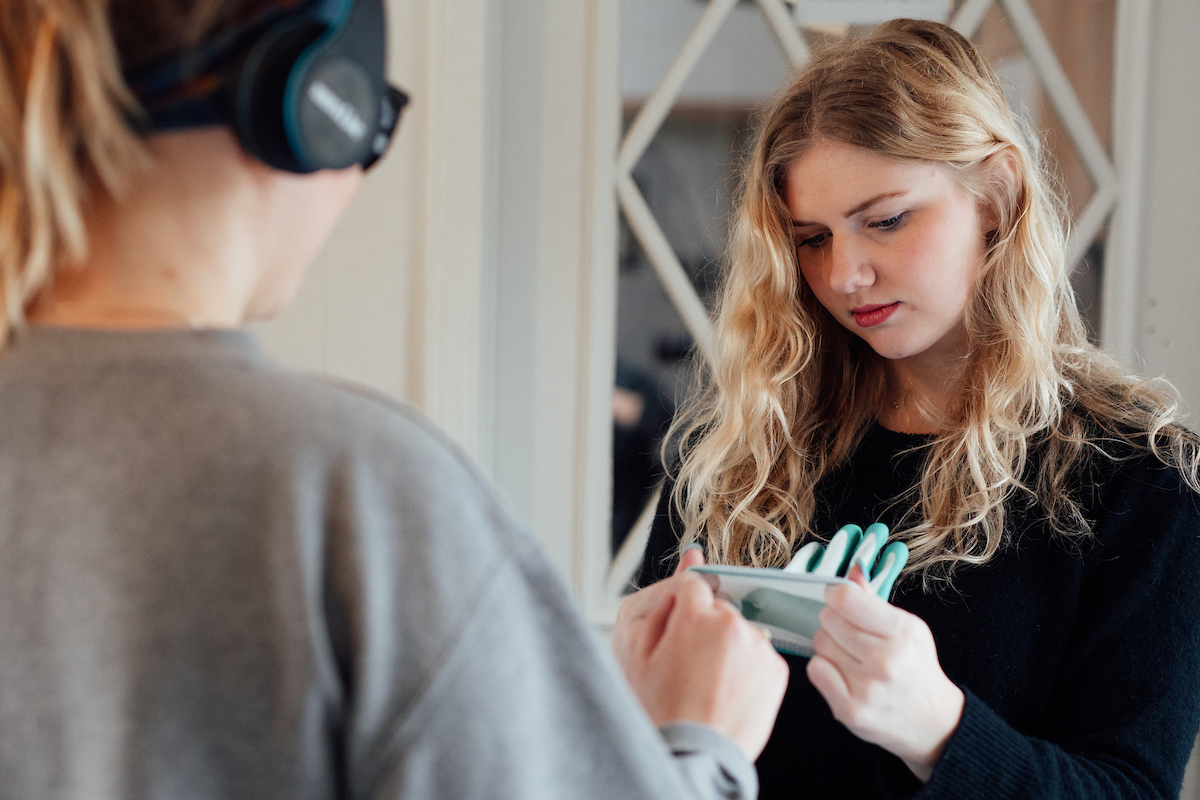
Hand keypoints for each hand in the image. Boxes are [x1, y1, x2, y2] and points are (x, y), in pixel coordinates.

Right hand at [613, 547, 788, 760]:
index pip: (694, 586)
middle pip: (719, 608)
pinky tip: (729, 688)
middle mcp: (732, 623)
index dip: (682, 611)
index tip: (679, 635)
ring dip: (729, 646)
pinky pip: (759, 653)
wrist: (696, 754)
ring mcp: (758, 646)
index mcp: (695, 614)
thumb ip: (664, 596)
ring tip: (710, 681)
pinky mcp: (776, 669)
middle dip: (706, 627)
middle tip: (689, 665)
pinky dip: (747, 666)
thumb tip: (693, 556)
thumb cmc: (661, 707)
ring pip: (741, 630)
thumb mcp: (639, 649)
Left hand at [806, 564, 963, 781]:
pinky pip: (815, 670)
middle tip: (850, 634)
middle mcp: (884, 660)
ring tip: (850, 655)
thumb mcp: (907, 628)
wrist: (931, 721)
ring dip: (829, 645)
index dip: (835, 595)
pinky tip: (842, 673)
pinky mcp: (850, 710)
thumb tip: (852, 570)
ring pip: (819, 644)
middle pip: (828, 620)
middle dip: (834, 622)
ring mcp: (866, 687)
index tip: (838, 600)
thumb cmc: (915, 668)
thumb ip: (874, 599)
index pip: (845, 599)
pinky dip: (823, 668)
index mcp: (902, 632)